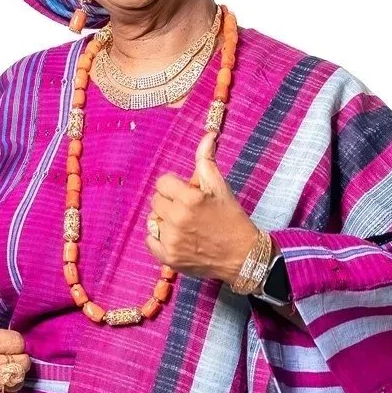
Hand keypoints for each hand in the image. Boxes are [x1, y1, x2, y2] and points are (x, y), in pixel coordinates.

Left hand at [145, 128, 264, 285]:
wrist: (242, 256)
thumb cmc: (232, 220)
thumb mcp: (221, 187)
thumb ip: (207, 161)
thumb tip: (208, 135)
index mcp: (190, 198)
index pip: (162, 182)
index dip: (174, 186)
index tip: (185, 193)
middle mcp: (177, 218)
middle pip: (156, 201)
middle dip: (169, 202)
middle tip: (186, 209)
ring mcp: (171, 240)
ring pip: (152, 220)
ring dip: (164, 220)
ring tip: (183, 225)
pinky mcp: (168, 257)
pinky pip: (149, 240)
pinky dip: (159, 238)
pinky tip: (176, 238)